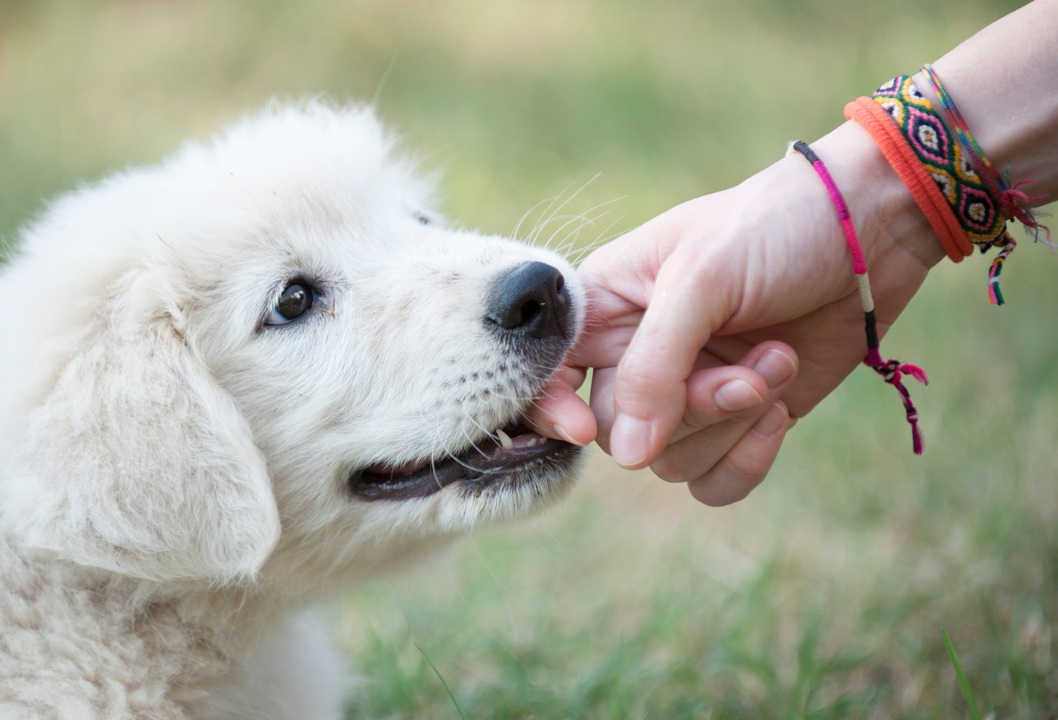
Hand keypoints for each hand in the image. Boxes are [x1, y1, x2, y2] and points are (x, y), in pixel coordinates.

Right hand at [531, 122, 942, 503]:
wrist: (870, 230)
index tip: (585, 427)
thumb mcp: (703, 278)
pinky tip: (782, 410)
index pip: (550, 375)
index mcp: (607, 306)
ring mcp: (690, 393)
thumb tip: (628, 455)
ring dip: (731, 424)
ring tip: (776, 361)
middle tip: (747, 371)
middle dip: (690, 411)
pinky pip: (715, 481)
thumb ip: (655, 365)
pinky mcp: (740, 420)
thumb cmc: (774, 227)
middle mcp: (638, 355)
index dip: (554, 409)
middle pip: (621, 434)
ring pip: (671, 463)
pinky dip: (748, 459)